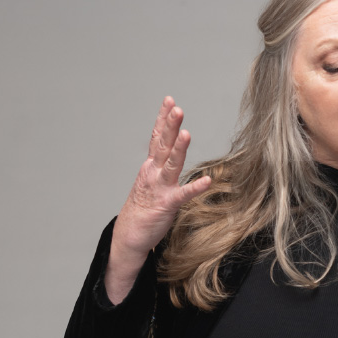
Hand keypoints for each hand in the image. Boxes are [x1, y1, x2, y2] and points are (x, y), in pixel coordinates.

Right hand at [105, 97, 211, 302]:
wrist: (129, 235)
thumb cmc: (145, 208)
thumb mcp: (153, 182)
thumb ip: (164, 167)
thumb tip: (175, 153)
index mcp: (150, 166)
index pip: (156, 138)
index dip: (163, 119)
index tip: (170, 101)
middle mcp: (153, 173)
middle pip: (162, 145)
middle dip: (170, 126)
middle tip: (177, 108)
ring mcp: (159, 187)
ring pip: (170, 164)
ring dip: (179, 149)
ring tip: (187, 133)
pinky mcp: (167, 204)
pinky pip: (183, 194)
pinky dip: (196, 187)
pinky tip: (208, 181)